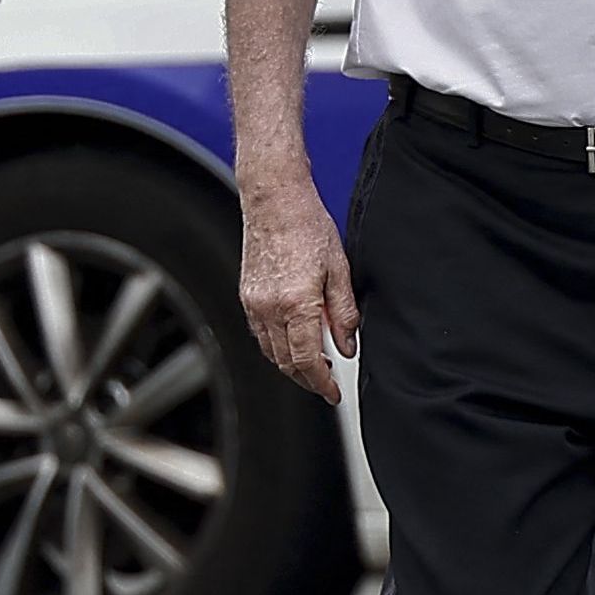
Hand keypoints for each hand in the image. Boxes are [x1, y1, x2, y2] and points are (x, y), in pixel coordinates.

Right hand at [237, 171, 357, 399]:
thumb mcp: (339, 270)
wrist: (274, 201)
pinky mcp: (247, 296)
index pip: (308, 361)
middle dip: (307, 379)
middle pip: (286, 363)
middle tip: (327, 383)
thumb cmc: (307, 226)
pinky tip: (294, 340)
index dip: (322, 383)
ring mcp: (254, 304)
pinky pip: (260, 335)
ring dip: (291, 365)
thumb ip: (344, 313)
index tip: (333, 393)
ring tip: (315, 364)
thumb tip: (348, 346)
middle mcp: (270, 309)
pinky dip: (277, 346)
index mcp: (297, 304)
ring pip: (271, 352)